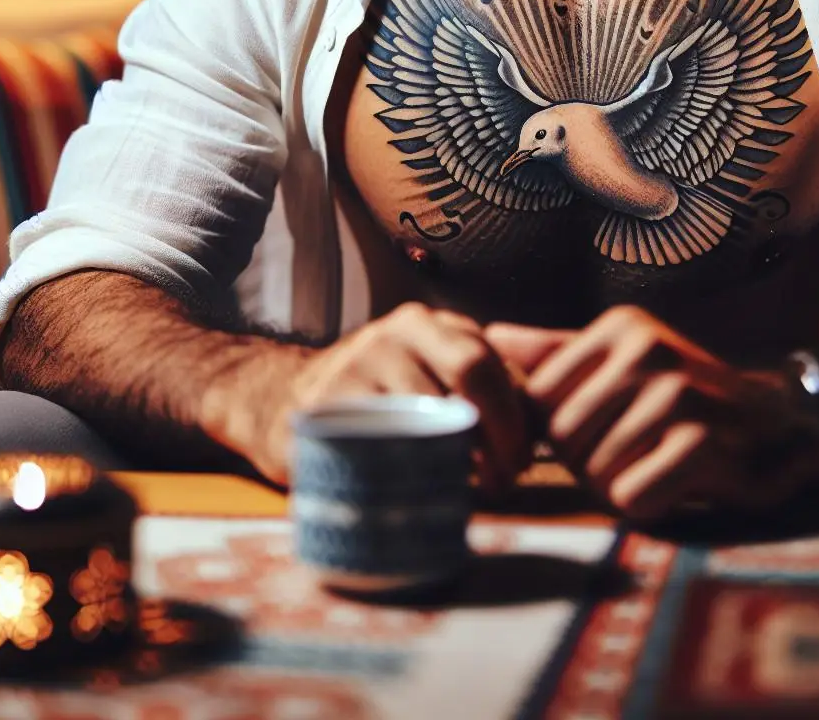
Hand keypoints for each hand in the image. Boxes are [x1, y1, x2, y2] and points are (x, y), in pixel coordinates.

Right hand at [247, 303, 532, 491]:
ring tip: (466, 494)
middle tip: (505, 480)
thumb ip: (478, 392)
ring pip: (431, 410)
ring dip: (459, 461)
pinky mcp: (326, 402)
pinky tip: (416, 491)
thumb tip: (541, 434)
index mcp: (431, 324)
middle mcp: (398, 331)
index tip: (522, 463)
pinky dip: (408, 472)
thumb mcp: (426, 376)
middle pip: (473, 372)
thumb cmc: (375, 400)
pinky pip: (382, 440)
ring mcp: (360, 361)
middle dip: (501, 433)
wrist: (278, 399)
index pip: (493, 364)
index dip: (517, 420)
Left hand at [486, 306, 818, 522]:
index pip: (539, 401)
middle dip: (590, 463)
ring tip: (659, 463)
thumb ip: (555, 354)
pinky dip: (649, 504)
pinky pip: (631, 497)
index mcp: (621, 329)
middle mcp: (648, 351)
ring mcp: (678, 394)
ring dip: (620, 485)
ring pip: (595, 471)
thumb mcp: (621, 364)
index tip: (604, 430)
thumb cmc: (684, 399)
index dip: (562, 433)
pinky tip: (678, 483)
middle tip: (637, 453)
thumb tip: (487, 335)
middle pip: (564, 440)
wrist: (778, 426)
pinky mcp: (702, 441)